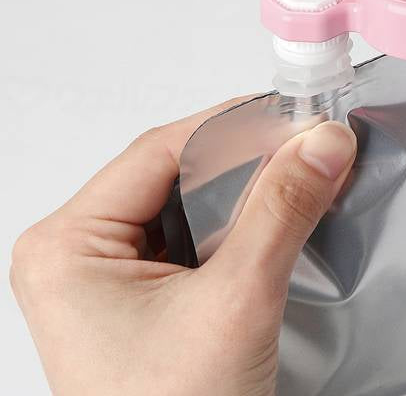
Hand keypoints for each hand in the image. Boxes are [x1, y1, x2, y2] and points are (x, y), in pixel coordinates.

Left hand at [10, 102, 356, 395]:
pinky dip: (240, 225)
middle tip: (310, 144)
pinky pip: (194, 239)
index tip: (300, 116)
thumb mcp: (236, 303)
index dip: (236, 126)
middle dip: (246, 159)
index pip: (160, 151)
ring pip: (187, 205)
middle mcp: (79, 255)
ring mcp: (109, 278)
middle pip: (173, 173)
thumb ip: (281, 212)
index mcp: (69, 247)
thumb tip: (322, 143)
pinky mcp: (143, 299)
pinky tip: (279, 220)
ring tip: (302, 177)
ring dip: (246, 192)